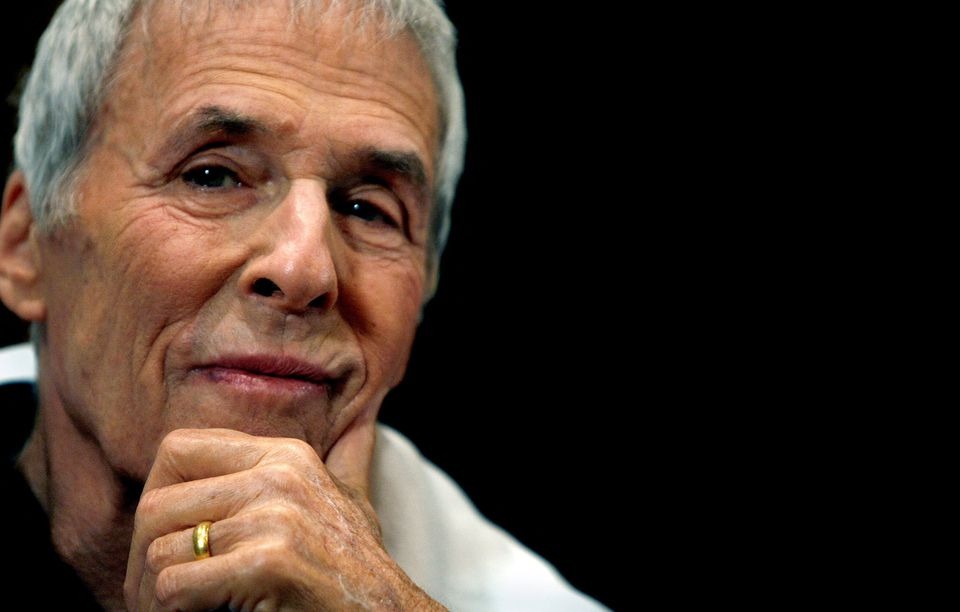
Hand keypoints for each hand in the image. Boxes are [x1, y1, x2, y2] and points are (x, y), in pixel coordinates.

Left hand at [123, 411, 444, 610]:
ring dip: (157, 592)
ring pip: (161, 549)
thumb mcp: (353, 500)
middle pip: (157, 503)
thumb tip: (366, 418)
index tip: (173, 537)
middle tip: (156, 591)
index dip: (159, 494)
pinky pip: (176, 584)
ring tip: (182, 606)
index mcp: (286, 455)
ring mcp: (275, 518)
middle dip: (145, 555)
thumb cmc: (358, 566)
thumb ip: (349, 455)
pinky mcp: (269, 562)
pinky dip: (176, 609)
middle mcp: (279, 476)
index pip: (178, 448)